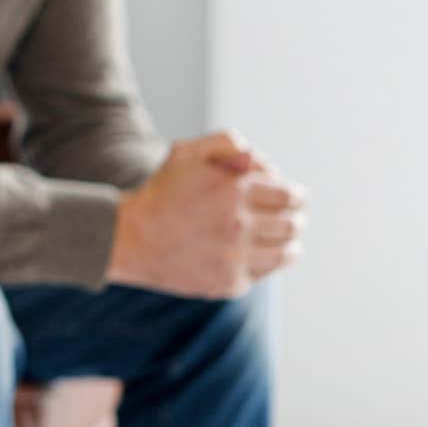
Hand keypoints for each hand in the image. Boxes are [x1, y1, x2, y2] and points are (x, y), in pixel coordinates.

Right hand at [106, 131, 308, 298]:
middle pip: (292, 224)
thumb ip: (226, 143)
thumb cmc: (162, 193)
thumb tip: (259, 159)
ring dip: (290, 244)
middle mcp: (238, 225)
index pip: (289, 195)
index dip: (296, 195)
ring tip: (286, 241)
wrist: (132, 238)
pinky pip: (264, 273)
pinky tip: (256, 254)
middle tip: (292, 218)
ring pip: (286, 253)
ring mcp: (235, 257)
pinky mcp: (229, 282)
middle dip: (295, 218)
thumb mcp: (186, 153)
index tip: (295, 197)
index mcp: (233, 189)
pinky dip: (266, 263)